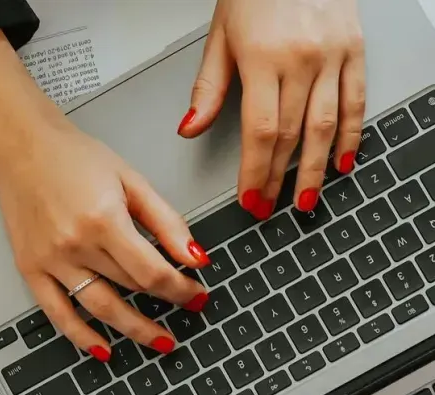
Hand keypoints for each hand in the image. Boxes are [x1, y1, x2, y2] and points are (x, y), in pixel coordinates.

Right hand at [0, 32, 208, 359]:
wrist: (21, 150)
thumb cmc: (73, 158)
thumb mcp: (131, 180)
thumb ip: (165, 221)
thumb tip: (195, 256)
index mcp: (104, 220)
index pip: (151, 271)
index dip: (179, 288)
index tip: (196, 294)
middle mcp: (76, 245)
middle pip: (130, 288)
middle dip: (164, 303)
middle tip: (186, 311)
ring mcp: (51, 262)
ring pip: (99, 308)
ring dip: (132, 329)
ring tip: (157, 341)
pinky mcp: (32, 270)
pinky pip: (58, 314)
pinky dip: (81, 336)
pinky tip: (102, 349)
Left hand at [178, 0, 364, 215]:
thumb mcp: (220, 37)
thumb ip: (207, 88)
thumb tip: (190, 128)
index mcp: (263, 59)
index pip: (259, 132)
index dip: (255, 172)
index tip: (250, 199)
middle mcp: (301, 59)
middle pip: (290, 135)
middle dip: (279, 178)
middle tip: (270, 208)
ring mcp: (332, 55)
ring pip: (325, 125)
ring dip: (315, 168)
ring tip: (305, 198)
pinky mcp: (354, 48)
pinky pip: (355, 100)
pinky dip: (350, 134)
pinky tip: (342, 160)